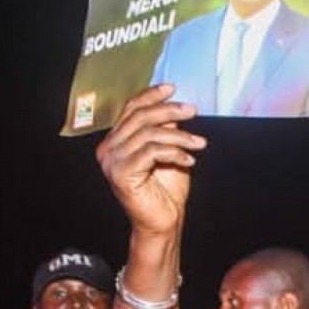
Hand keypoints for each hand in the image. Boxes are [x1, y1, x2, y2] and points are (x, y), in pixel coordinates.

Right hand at [95, 84, 207, 237]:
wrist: (164, 221)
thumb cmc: (167, 190)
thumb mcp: (168, 152)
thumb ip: (165, 131)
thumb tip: (174, 108)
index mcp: (117, 140)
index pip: (131, 109)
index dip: (150, 96)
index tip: (172, 88)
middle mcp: (109, 148)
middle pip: (140, 117)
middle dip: (169, 111)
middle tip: (193, 111)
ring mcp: (112, 161)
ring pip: (148, 134)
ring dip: (179, 136)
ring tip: (199, 144)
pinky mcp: (120, 174)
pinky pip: (150, 152)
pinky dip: (174, 153)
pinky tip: (189, 161)